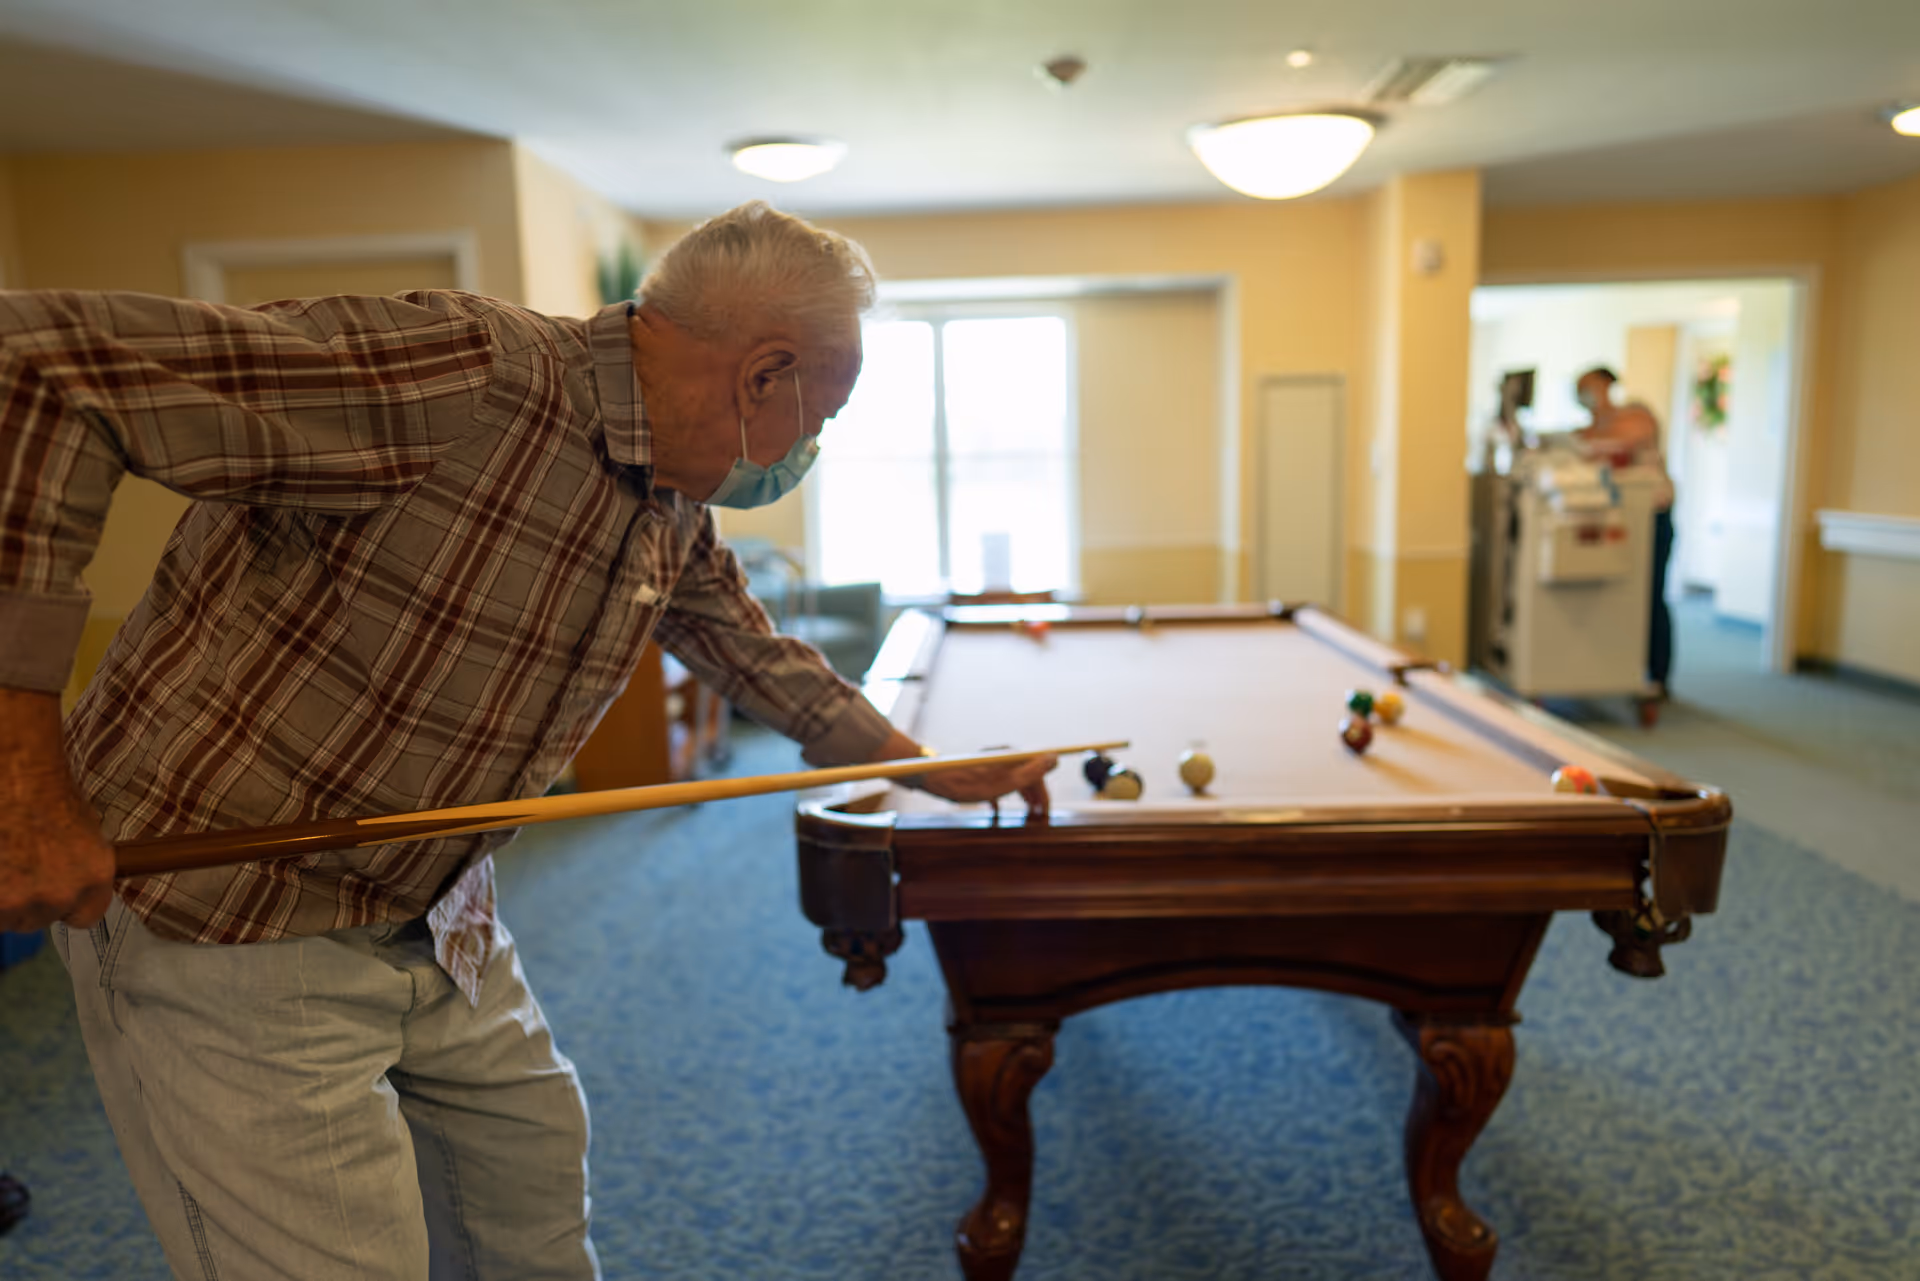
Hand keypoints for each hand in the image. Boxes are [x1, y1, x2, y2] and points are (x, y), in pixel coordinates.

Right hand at [0, 687, 116, 933]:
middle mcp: (58, 895)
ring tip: (1, 860)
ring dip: (0, 898)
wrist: (12, 769)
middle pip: (36, 920)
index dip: (66, 905)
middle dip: (24, 901)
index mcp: (93, 878)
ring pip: (3, 917)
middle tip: (12, 869)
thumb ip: (79, 861)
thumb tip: (72, 873)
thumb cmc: (43, 784)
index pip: (87, 916)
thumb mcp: (83, 825)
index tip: (52, 892)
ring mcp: (14, 901)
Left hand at [916, 753, 1055, 819]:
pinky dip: (1000, 800)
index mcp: (1012, 759)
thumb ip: (1031, 772)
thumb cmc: (967, 783)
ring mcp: (990, 766)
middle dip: (1034, 800)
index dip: (1044, 797)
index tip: (1045, 815)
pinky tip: (997, 812)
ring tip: (1025, 816)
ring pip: (1012, 783)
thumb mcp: (1003, 782)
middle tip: (1037, 820)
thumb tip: (1054, 758)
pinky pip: (995, 786)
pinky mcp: (977, 773)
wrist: (934, 778)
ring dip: (1020, 800)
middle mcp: (1003, 759)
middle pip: (1026, 779)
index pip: (1038, 776)